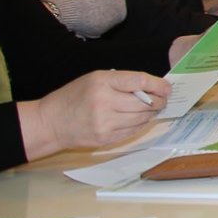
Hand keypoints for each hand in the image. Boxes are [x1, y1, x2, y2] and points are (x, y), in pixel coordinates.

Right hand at [20, 70, 170, 157]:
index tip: (167, 87)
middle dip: (159, 101)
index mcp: (101, 83)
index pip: (139, 81)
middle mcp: (104, 103)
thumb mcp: (95, 79)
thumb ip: (122, 81)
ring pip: (141, 118)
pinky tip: (138, 119)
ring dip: (151, 114)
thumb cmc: (74, 96)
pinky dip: (139, 124)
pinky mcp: (106, 138)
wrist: (50, 123)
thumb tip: (152, 87)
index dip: (158, 85)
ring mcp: (105, 123)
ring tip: (151, 108)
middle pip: (144, 103)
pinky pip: (132, 131)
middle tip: (163, 99)